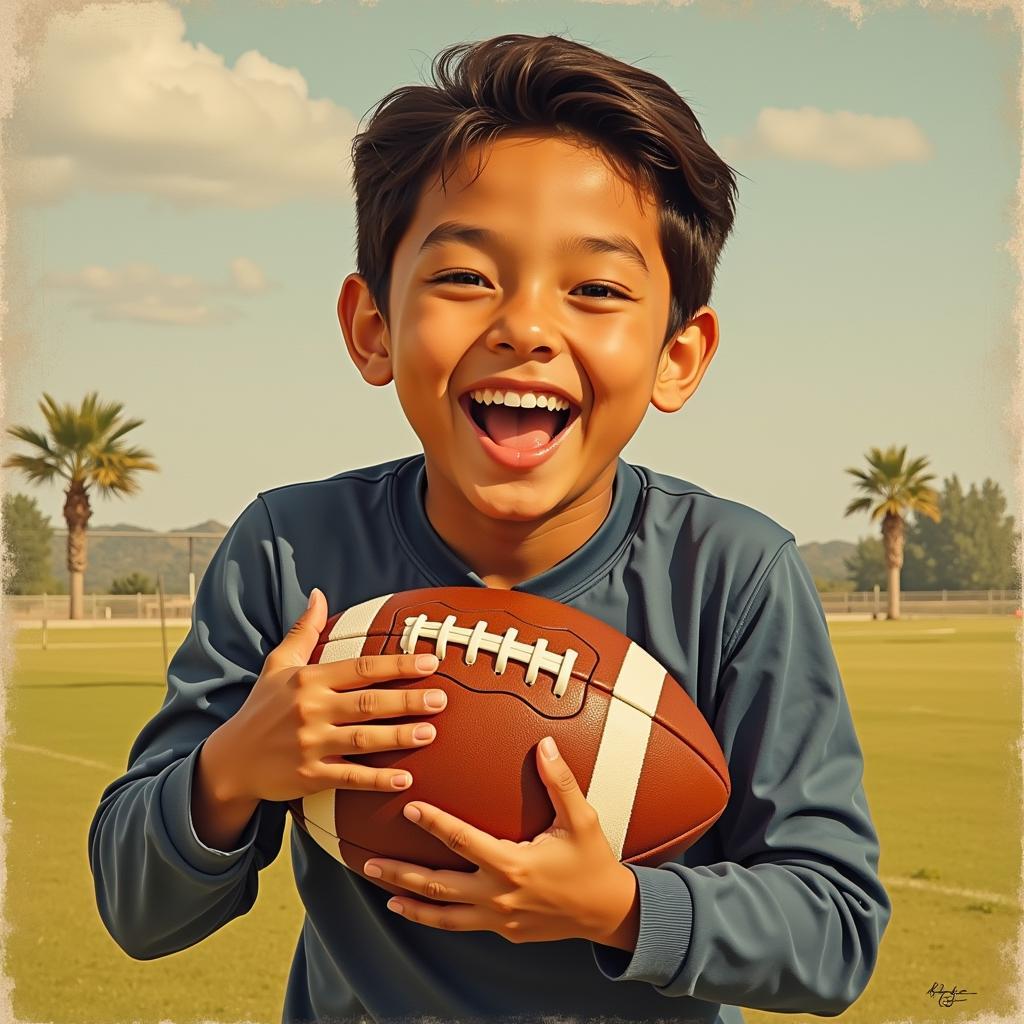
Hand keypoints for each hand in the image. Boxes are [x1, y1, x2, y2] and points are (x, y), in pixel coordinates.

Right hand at [191, 587, 447, 848]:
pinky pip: (348, 777)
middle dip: (407, 700)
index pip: (362, 668)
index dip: (398, 664)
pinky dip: (376, 780)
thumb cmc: (262, 708)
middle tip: (442, 699)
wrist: (230, 760)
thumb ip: (304, 631)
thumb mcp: (277, 665)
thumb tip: (318, 594)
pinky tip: (404, 780)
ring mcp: (310, 744)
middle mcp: (310, 710)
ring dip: (399, 736)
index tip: (431, 663)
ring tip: (430, 733)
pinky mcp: (308, 777)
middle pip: (368, 702)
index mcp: (309, 680)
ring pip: (362, 739)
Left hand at [362, 737, 640, 949]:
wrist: (606, 912)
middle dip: (402, 872)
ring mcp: (498, 918)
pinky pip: (461, 925)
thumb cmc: (592, 862)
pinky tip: (419, 910)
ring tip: (384, 892)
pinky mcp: (503, 930)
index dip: (435, 823)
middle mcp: (498, 895)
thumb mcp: (581, 819)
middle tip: (370, 861)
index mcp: (512, 864)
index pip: (463, 841)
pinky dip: (435, 919)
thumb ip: (559, 782)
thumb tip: (544, 745)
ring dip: (410, 903)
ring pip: (443, 915)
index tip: (410, 808)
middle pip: (438, 885)